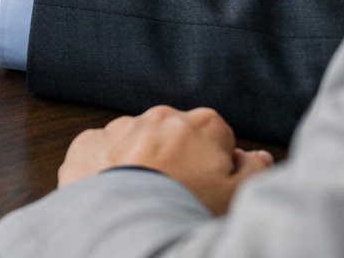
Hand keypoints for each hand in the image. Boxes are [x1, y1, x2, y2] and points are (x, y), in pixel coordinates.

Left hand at [57, 105, 273, 215]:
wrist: (126, 226)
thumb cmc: (187, 210)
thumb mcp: (238, 197)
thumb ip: (255, 170)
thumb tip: (255, 156)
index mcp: (202, 124)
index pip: (217, 136)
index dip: (217, 163)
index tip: (210, 186)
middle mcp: (159, 116)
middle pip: (175, 135)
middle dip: (178, 158)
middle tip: (177, 195)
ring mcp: (120, 127)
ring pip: (136, 142)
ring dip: (140, 162)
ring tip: (144, 200)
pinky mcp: (88, 143)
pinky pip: (101, 151)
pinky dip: (106, 168)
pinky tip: (115, 194)